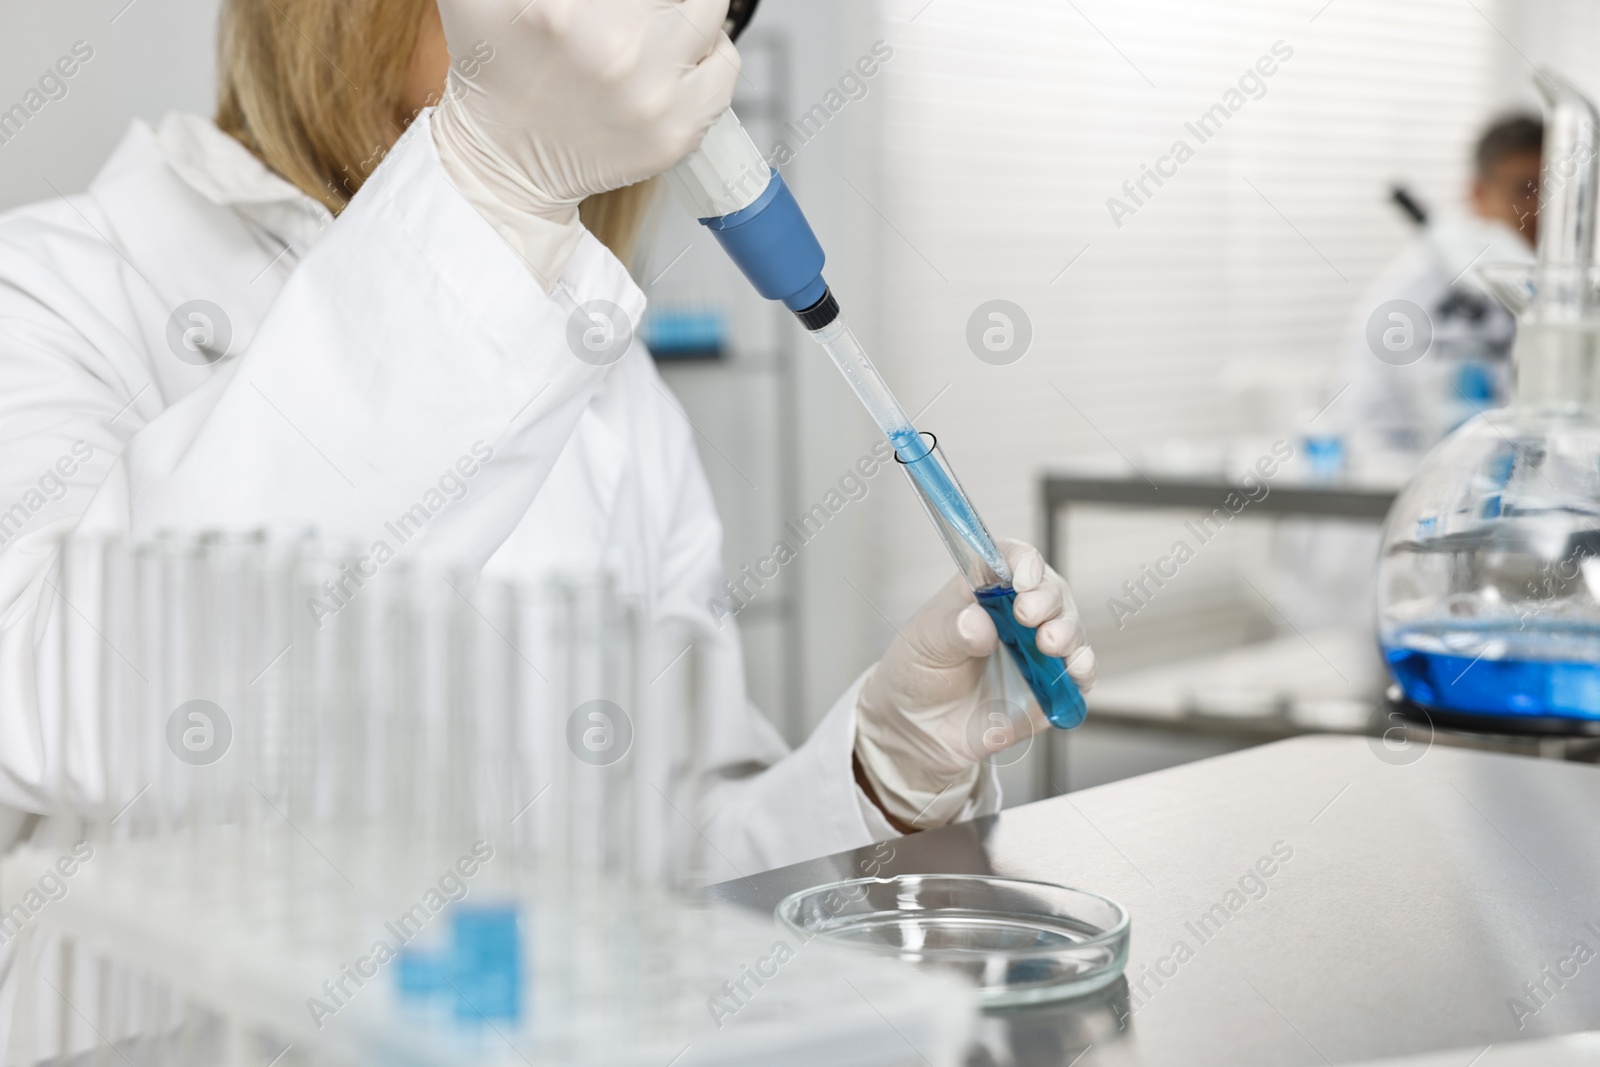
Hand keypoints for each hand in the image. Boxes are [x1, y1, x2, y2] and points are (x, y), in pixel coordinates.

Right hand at [433, 0, 738, 222]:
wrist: (503, 160)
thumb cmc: (495, 66)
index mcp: (561, 8)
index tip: (622, 3)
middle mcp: (614, 47)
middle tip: (636, 10)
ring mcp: (652, 93)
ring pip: (711, 5)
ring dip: (688, 4)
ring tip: (655, 17)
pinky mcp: (677, 130)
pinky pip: (726, 62)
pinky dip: (708, 51)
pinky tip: (671, 56)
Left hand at [855, 539, 1094, 828]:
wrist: (920, 727)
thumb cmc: (919, 671)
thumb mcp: (924, 643)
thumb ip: (952, 630)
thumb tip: (979, 623)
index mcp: (987, 588)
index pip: (1014, 559)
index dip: (1024, 562)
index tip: (1021, 580)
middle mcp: (1020, 613)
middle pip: (1051, 591)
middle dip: (1047, 600)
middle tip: (1028, 615)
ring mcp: (1040, 649)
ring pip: (1070, 629)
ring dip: (1068, 632)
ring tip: (1050, 643)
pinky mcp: (1052, 687)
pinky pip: (1078, 675)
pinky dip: (1083, 669)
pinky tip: (1076, 669)